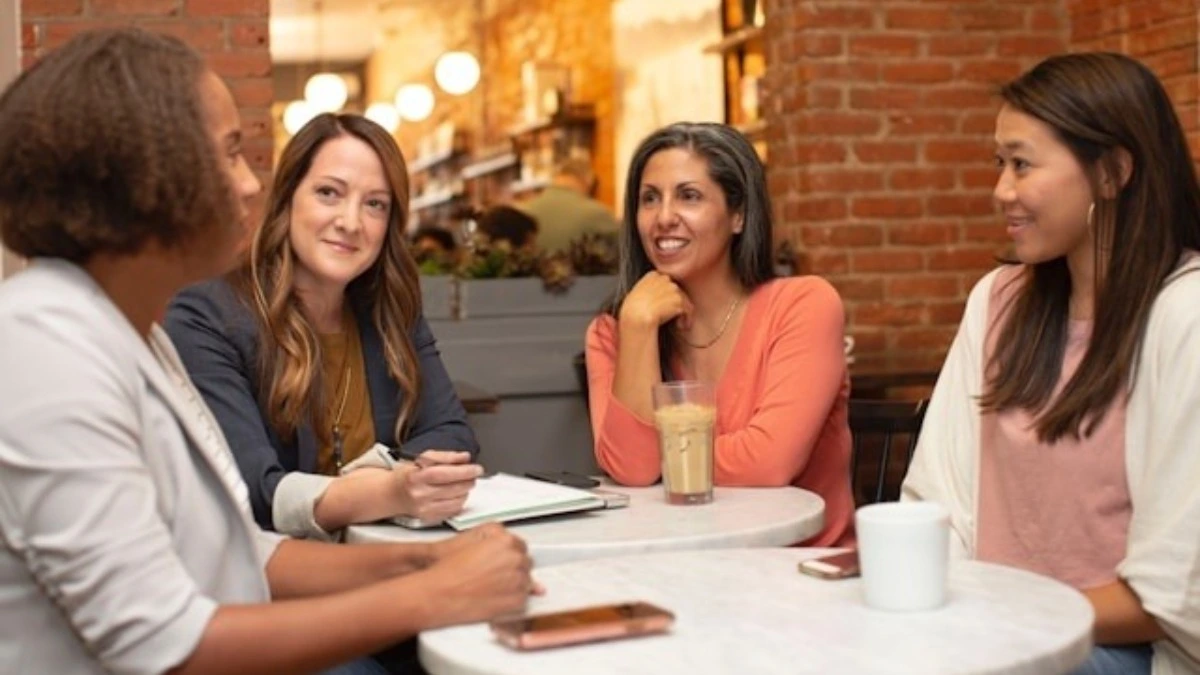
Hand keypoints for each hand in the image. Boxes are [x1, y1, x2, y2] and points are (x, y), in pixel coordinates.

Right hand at [393, 450, 481, 523]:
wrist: (392, 495)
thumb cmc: (410, 474)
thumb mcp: (423, 459)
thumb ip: (446, 456)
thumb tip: (466, 457)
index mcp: (416, 477)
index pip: (445, 474)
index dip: (464, 471)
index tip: (477, 468)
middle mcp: (420, 495)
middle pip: (454, 489)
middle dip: (469, 481)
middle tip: (474, 474)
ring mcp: (424, 510)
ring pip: (457, 501)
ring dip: (466, 491)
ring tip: (463, 483)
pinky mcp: (429, 519)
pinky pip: (453, 511)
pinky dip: (459, 501)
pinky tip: (456, 494)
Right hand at [423, 526, 537, 626]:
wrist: (439, 594)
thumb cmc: (449, 571)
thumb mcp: (470, 540)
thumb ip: (495, 540)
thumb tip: (512, 548)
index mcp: (505, 540)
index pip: (520, 546)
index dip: (508, 555)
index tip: (499, 562)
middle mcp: (515, 558)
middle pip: (525, 563)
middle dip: (512, 569)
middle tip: (492, 576)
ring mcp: (518, 580)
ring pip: (526, 581)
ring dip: (513, 585)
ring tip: (490, 588)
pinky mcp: (517, 600)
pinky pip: (523, 599)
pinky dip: (512, 601)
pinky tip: (493, 598)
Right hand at [618, 271, 692, 330]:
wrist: (635, 318)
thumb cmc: (632, 311)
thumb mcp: (636, 294)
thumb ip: (648, 289)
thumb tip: (658, 296)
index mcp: (652, 275)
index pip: (666, 283)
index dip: (667, 296)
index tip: (665, 307)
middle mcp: (663, 278)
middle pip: (676, 291)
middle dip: (676, 303)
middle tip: (674, 317)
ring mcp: (671, 288)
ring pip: (683, 300)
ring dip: (682, 313)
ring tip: (678, 324)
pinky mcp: (678, 299)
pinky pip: (687, 309)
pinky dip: (686, 319)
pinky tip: (680, 327)